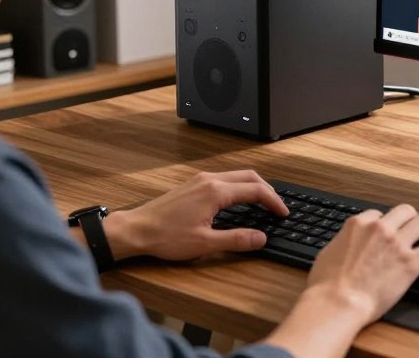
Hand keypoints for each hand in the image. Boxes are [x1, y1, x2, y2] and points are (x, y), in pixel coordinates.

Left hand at [102, 170, 287, 261]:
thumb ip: (236, 240)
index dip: (274, 201)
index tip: (283, 213)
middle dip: (267, 189)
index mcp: (216, 192)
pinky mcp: (192, 184)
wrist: (135, 230)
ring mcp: (200, 179)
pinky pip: (223, 178)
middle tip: (276, 206)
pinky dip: (238, 185)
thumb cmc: (166, 237)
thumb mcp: (205, 244)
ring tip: (261, 202)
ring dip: (252, 186)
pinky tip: (236, 200)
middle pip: (249, 176)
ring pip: (236, 175)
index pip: (256, 190)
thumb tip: (261, 238)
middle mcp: (210, 180)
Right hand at [305, 204, 418, 326]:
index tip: (390, 233)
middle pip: (405, 211)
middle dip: (410, 219)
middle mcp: (379, 229)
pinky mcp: (410, 262)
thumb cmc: (327, 286)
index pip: (379, 214)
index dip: (386, 224)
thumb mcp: (328, 253)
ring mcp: (396, 244)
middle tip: (414, 230)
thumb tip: (346, 245)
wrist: (338, 303)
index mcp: (358, 224)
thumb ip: (342, 243)